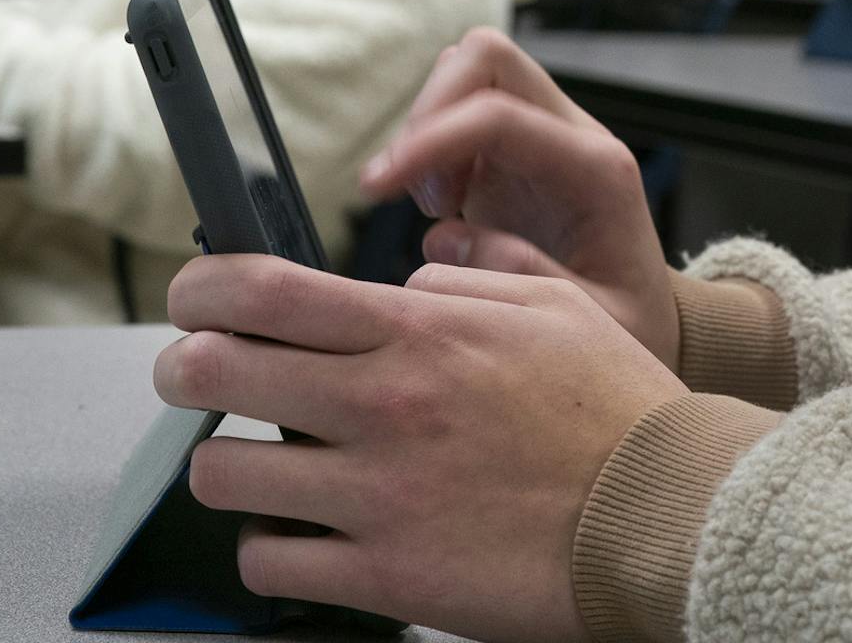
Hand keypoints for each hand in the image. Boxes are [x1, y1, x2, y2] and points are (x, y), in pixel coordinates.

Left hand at [154, 254, 685, 641]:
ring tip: (257, 463)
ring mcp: (377, 496)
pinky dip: (269, 548)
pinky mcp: (385, 579)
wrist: (668, 517)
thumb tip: (418, 273)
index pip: (260, 290)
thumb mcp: (557, 305)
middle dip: (183, 368)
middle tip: (196, 374)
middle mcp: (383, 405)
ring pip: (223, 474)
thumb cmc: (621, 412)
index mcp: (419, 333)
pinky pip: (269, 563)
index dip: (199, 287)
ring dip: (226, 465)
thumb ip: (479, 272)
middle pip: (211, 372)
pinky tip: (298, 534)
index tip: (194, 297)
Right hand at [357, 28, 678, 369]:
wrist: (645, 322)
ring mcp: (542, 133)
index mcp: (597, 170)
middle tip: (422, 198)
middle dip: (427, 113)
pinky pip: (459, 104)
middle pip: (485, 56)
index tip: (379, 186)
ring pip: (466, 70)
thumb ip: (527, 279)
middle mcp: (572, 134)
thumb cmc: (627, 326)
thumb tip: (450, 239)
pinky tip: (443, 204)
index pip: (499, 114)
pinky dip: (430, 144)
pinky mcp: (514, 147)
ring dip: (426, 128)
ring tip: (436, 205)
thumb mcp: (596, 325)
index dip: (429, 138)